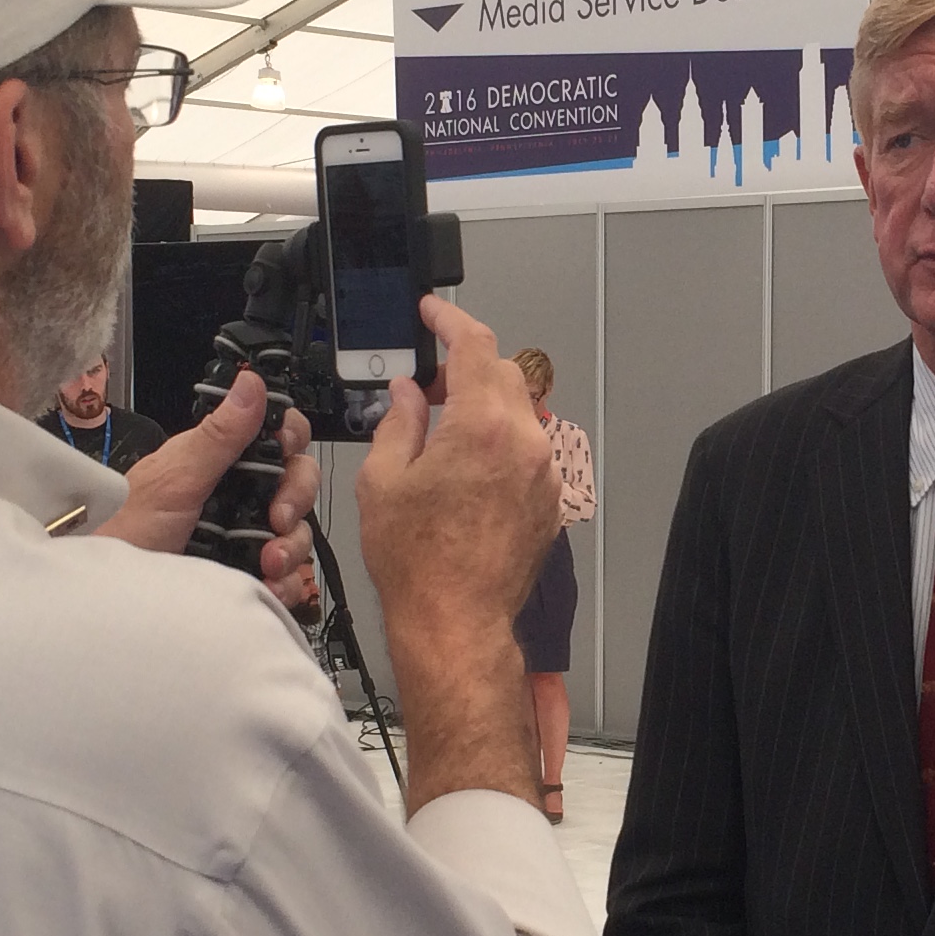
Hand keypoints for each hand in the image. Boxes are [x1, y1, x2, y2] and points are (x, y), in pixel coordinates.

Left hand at [96, 374, 322, 614]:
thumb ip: (218, 435)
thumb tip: (251, 385)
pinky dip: (286, 584)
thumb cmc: (126, 530)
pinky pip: (286, 575)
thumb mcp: (175, 477)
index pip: (275, 437)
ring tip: (268, 564)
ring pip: (297, 531)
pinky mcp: (245, 572)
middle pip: (296, 483)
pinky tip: (270, 587)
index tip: (286, 456)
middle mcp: (237, 494)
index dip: (292, 443)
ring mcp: (243, 535)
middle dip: (296, 501)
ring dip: (292, 548)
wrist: (111, 592)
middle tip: (276, 520)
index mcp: (220, 461)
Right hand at [355, 298, 556, 809]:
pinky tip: (468, 468)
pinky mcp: (551, 501)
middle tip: (431, 383)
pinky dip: (502, 443)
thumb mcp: (383, 481)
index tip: (434, 314)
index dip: (451, 320)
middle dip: (467, 367)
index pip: (476, 345)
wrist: (457, 620)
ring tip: (446, 431)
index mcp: (482, 428)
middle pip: (505, 374)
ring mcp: (544, 474)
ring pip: (521, 413)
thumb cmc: (418, 563)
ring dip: (486, 407)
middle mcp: (524, 444)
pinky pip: (530, 451)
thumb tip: (410, 394)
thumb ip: (401, 422)